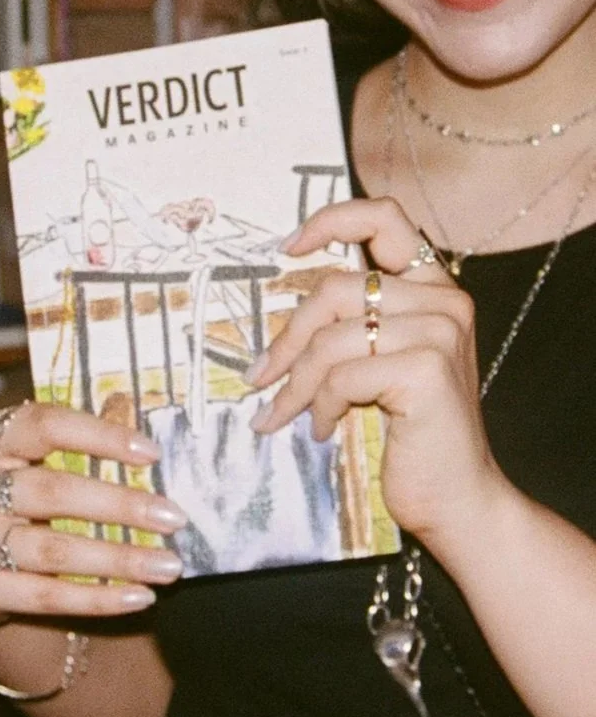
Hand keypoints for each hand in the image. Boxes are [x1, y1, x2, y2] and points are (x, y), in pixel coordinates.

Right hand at [0, 403, 185, 622]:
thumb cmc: (25, 500)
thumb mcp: (37, 465)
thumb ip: (81, 454)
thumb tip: (154, 456)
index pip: (46, 425)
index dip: (102, 436)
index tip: (154, 454)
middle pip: (54, 491)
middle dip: (122, 506)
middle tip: (174, 518)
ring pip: (54, 550)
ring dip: (120, 559)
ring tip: (168, 565)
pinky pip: (46, 595)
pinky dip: (98, 598)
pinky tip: (139, 596)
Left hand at [248, 197, 507, 555]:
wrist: (457, 498)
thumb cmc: (412, 435)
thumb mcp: (382, 366)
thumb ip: (355, 325)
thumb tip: (284, 315)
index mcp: (434, 288)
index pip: (384, 217)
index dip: (331, 220)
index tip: (288, 249)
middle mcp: (443, 300)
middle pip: (334, 289)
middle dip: (287, 339)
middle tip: (260, 377)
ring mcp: (439, 331)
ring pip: (330, 339)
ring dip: (295, 384)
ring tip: (282, 415)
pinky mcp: (426, 369)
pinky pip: (341, 376)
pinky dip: (321, 407)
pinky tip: (324, 430)